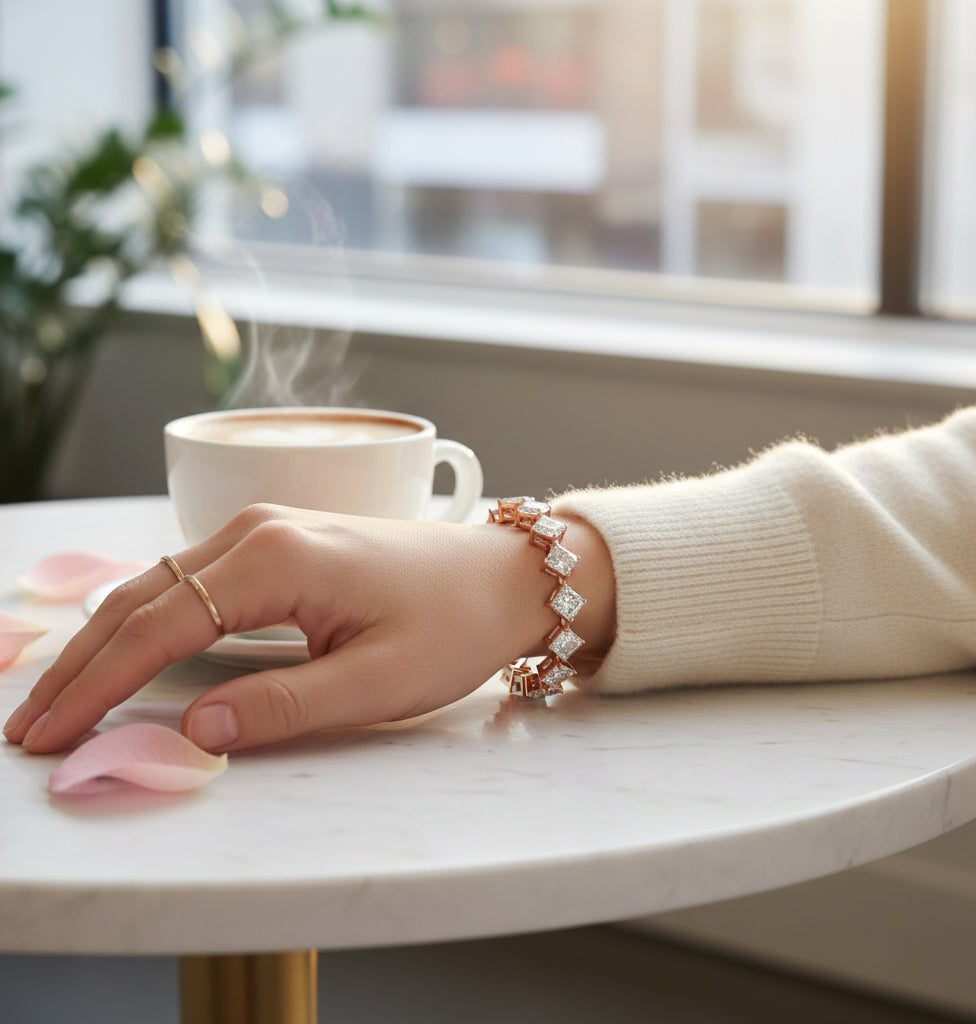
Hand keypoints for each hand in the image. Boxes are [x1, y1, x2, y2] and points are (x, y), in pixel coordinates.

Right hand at [4, 504, 614, 752]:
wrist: (506, 576)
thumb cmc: (453, 624)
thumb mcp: (374, 683)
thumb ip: (280, 709)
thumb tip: (190, 733)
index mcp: (275, 560)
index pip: (157, 627)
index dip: (95, 685)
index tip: (47, 735)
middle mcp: (258, 531)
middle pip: (141, 599)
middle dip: (81, 665)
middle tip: (31, 728)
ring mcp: (267, 530)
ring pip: (159, 586)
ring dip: (106, 642)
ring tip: (62, 698)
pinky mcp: (279, 544)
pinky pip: (191, 581)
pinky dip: (147, 620)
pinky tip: (124, 652)